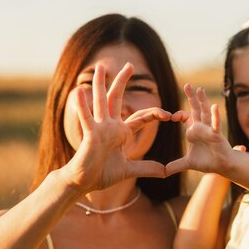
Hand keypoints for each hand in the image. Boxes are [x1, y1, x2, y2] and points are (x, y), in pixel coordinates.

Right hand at [59, 63, 170, 191]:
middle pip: (116, 99)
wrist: (85, 183)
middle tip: (129, 65)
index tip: (169, 114)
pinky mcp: (89, 135)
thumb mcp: (129, 170)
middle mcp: (109, 126)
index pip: (140, 118)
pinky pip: (86, 118)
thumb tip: (165, 172)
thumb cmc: (102, 174)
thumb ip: (147, 168)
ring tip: (100, 67)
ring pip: (101, 102)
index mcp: (120, 132)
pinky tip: (78, 91)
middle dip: (122, 81)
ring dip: (99, 84)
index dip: (154, 114)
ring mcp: (99, 128)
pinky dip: (82, 106)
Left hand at [166, 84, 234, 175]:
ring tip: (200, 89)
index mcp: (194, 131)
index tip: (171, 117)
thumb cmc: (208, 162)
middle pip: (196, 109)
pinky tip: (214, 106)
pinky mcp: (216, 135)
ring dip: (203, 101)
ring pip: (206, 112)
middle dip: (192, 97)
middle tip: (187, 84)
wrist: (222, 166)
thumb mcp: (187, 163)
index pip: (186, 117)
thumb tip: (164, 172)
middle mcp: (202, 127)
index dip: (178, 114)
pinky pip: (215, 124)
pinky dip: (215, 116)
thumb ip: (176, 166)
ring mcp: (209, 130)